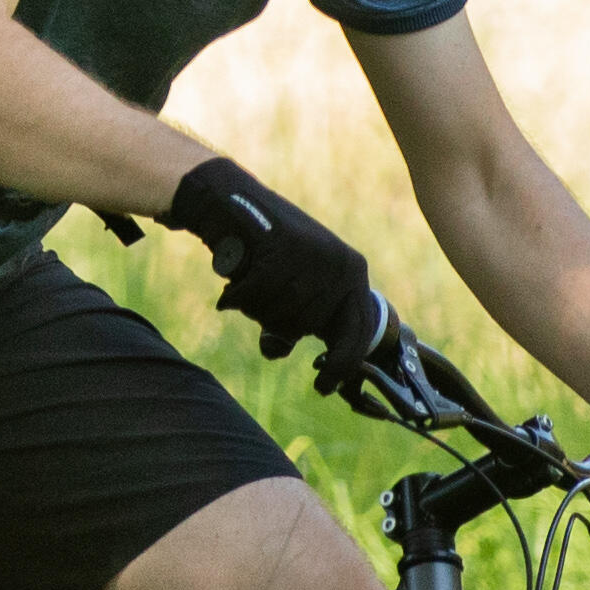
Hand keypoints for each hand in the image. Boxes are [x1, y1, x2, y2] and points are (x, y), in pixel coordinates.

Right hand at [160, 154, 391, 382]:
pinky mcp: (283, 249)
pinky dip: (238, 294)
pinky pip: (256, 297)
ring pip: (280, 315)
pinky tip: (234, 280)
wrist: (230, 202)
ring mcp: (315, 256)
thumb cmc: (262, 252)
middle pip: (306, 328)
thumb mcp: (291, 290)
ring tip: (250, 279)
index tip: (323, 387)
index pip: (358, 333)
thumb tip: (279, 350)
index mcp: (354, 273)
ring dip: (255, 307)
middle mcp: (342, 264)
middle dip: (277, 322)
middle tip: (261, 299)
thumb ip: (296, 322)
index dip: (341, 366)